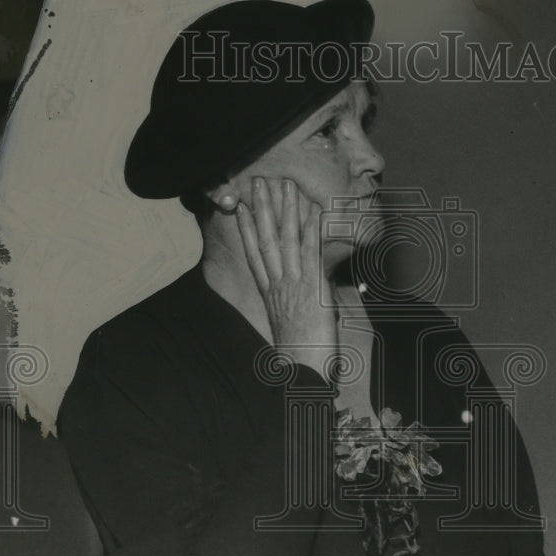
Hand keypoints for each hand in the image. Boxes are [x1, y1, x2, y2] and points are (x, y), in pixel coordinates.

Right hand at [235, 177, 336, 380]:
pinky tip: (311, 211)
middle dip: (262, 209)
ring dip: (285, 210)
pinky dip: (311, 231)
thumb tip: (298, 298)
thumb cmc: (298, 355)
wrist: (302, 372)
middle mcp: (278, 286)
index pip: (255, 255)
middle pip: (266, 240)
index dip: (247, 229)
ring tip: (284, 185)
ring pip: (286, 240)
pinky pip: (311, 254)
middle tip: (258, 182)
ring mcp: (294, 285)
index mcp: (270, 294)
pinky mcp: (313, 288)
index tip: (242, 207)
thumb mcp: (289, 325)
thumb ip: (290, 306)